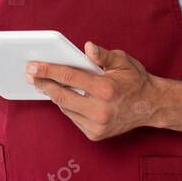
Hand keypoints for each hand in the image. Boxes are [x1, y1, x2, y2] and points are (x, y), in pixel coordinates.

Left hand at [27, 41, 158, 140]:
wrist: (151, 106)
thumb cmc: (135, 80)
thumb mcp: (122, 61)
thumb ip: (102, 55)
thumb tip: (87, 47)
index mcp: (105, 88)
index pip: (69, 76)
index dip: (48, 70)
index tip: (33, 66)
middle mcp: (100, 110)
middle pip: (61, 95)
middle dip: (42, 83)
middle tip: (30, 75)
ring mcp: (97, 125)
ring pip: (65, 107)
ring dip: (53, 94)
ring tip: (42, 82)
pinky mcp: (95, 134)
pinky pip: (72, 117)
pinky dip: (66, 105)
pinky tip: (62, 95)